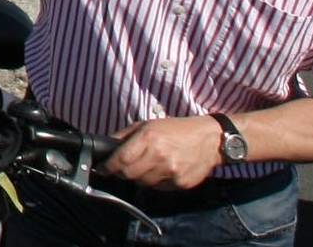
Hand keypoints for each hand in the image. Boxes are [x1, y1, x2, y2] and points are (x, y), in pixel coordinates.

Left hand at [104, 116, 224, 189]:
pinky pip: (159, 188)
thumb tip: (105, 146)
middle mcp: (159, 156)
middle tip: (121, 168)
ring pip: (143, 183)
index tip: (102, 169)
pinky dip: (155, 182)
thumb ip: (124, 136)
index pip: (120, 160)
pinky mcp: (181, 183)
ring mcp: (172, 172)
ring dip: (138, 177)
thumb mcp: (148, 125)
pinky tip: (161, 170)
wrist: (210, 140)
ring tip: (146, 166)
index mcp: (149, 138)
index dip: (108, 167)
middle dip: (121, 173)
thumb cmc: (176, 129)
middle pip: (129, 174)